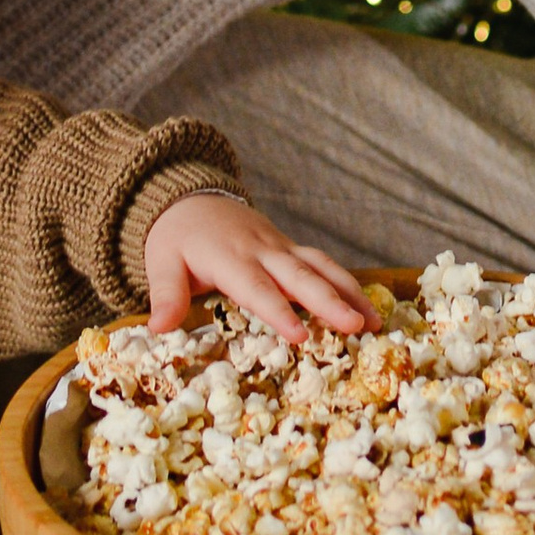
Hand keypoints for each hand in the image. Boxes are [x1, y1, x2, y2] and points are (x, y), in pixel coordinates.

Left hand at [140, 192, 372, 343]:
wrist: (190, 199)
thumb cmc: (175, 239)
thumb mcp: (160, 263)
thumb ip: (164, 295)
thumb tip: (158, 329)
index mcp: (229, 257)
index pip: (257, 287)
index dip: (279, 311)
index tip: (301, 335)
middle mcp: (261, 251)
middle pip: (300, 276)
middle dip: (330, 301)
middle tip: (357, 326)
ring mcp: (280, 248)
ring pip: (321, 267)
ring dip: (350, 293)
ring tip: (375, 322)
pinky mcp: (290, 250)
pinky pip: (322, 265)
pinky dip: (347, 285)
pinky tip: (367, 307)